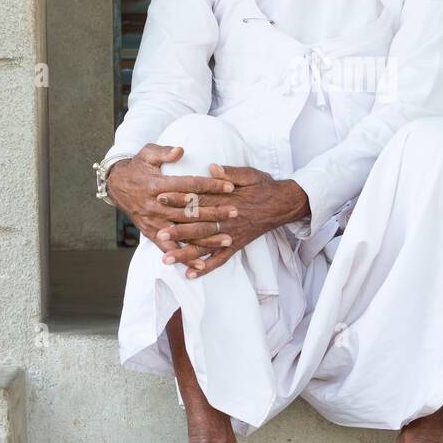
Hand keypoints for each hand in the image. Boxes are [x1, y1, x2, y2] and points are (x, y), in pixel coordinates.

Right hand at [105, 144, 240, 261]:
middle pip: (190, 211)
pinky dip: (184, 257)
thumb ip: (164, 152)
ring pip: (184, 232)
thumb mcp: (147, 154)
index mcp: (158, 185)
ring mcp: (154, 222)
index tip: (230, 186)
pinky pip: (170, 248)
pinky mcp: (151, 233)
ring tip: (227, 239)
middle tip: (235, 212)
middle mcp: (157, 206)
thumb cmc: (137, 167)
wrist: (115, 185)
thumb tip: (180, 150)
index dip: (210, 186)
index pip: (189, 186)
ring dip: (206, 237)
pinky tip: (200, 264)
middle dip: (215, 212)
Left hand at [155, 163, 309, 277]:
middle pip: (199, 226)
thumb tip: (212, 168)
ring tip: (166, 259)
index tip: (161, 198)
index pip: (199, 199)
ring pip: (206, 246)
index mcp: (227, 200)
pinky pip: (220, 259)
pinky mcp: (236, 245)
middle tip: (159, 235)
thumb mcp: (250, 174)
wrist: (283, 204)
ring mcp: (231, 235)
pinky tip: (190, 274)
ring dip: (186, 253)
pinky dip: (206, 268)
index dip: (179, 198)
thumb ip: (230, 172)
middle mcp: (228, 220)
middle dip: (178, 231)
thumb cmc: (264, 187)